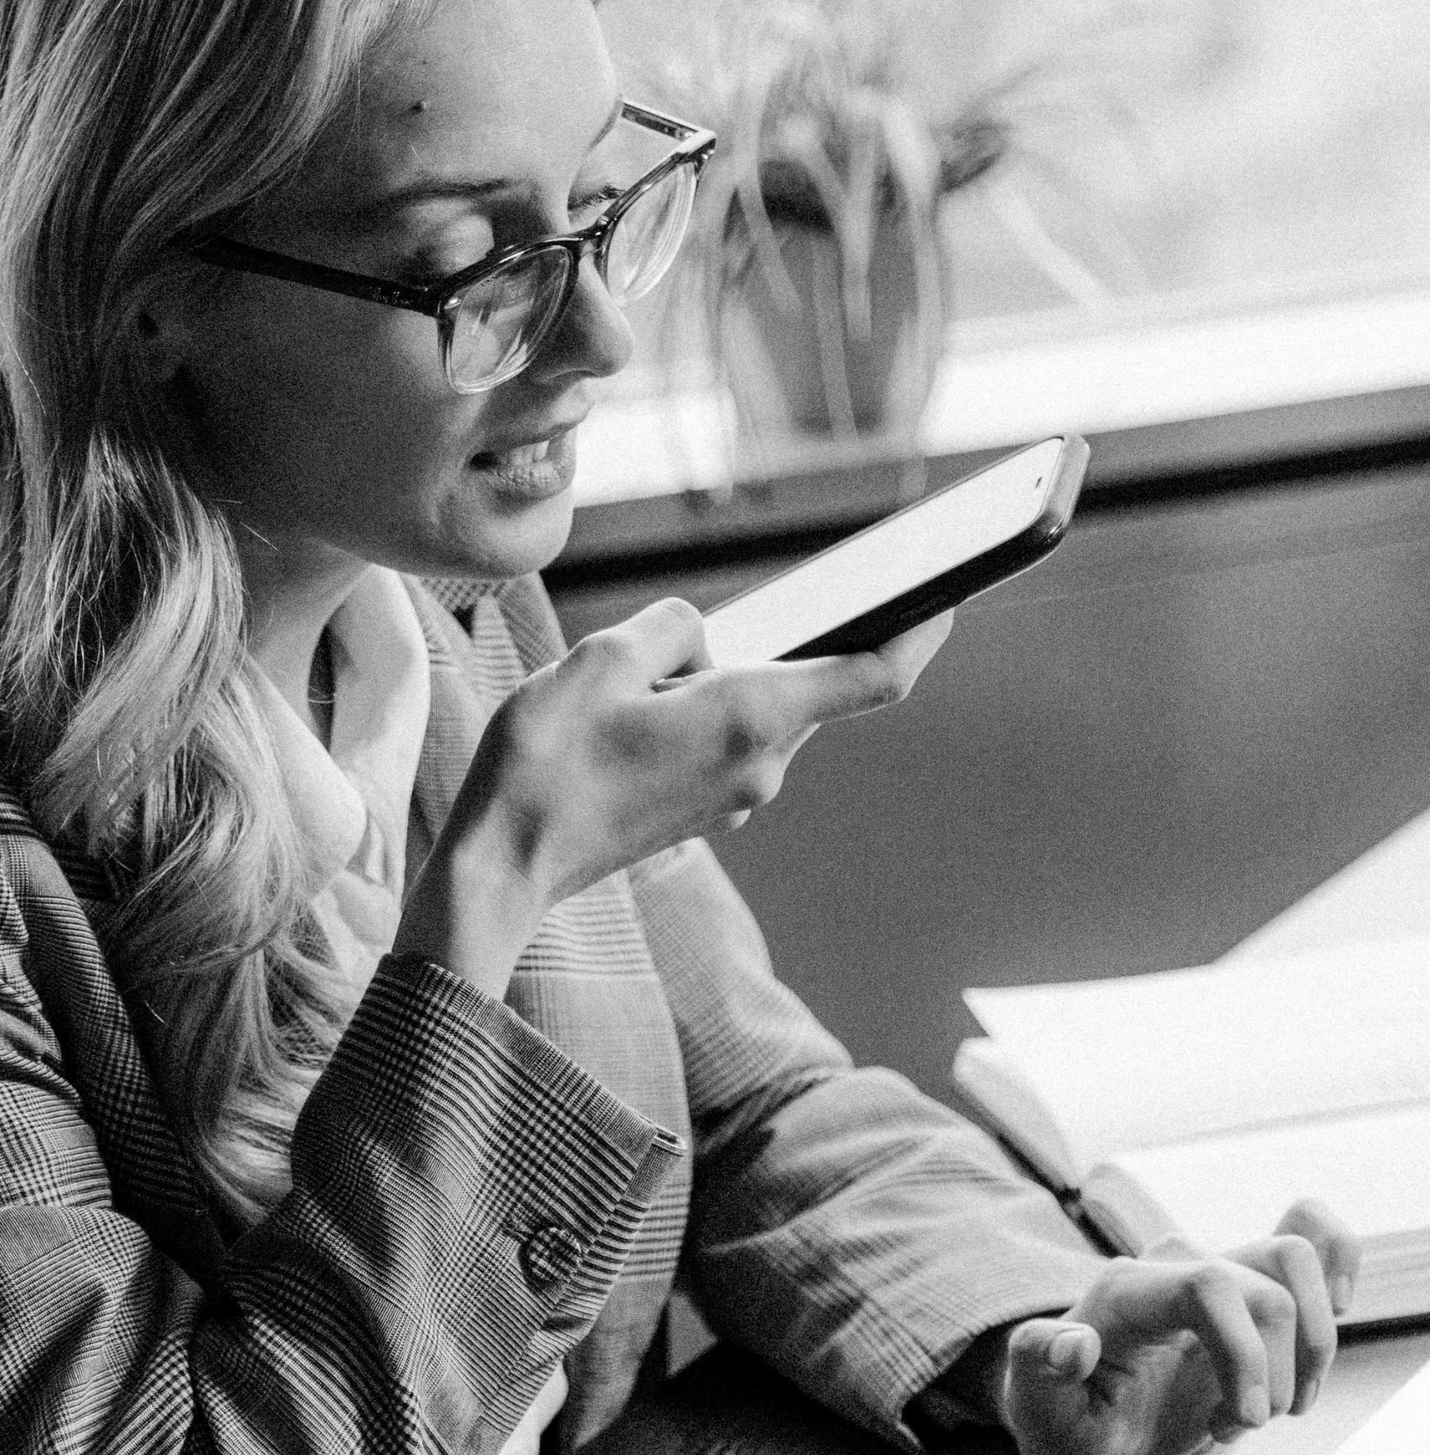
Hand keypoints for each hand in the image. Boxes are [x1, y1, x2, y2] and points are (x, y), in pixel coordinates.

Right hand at [398, 597, 950, 996]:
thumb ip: (671, 627)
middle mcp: (761, 768)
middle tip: (784, 596)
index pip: (874, 675)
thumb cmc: (544, 761)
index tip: (952, 591)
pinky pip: (728, 742)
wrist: (502, 863)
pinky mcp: (703, 814)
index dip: (922, 629)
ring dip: (729, 677)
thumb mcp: (600, 656)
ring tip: (652, 666)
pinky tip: (642, 703)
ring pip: (762, 713)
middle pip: (810, 687)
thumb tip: (700, 640)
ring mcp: (735, 800)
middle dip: (793, 640)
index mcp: (752, 719)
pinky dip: (706, 711)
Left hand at [993, 1201, 1360, 1454]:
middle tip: (1239, 1427)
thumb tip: (1073, 1346)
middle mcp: (1172, 1267)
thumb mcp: (1035, 1405)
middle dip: (1274, 1377)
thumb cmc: (1057, 1412)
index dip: (1247, 1352)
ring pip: (1296, 1259)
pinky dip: (1338, 1263)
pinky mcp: (1245, 1291)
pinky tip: (1335, 1310)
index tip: (1248, 1418)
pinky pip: (1309, 1237)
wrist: (1077, 1417)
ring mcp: (1214, 1273)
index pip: (1210, 1285)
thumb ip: (1039, 1368)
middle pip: (1267, 1292)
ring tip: (1272, 1406)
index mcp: (1125, 1291)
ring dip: (1310, 1345)